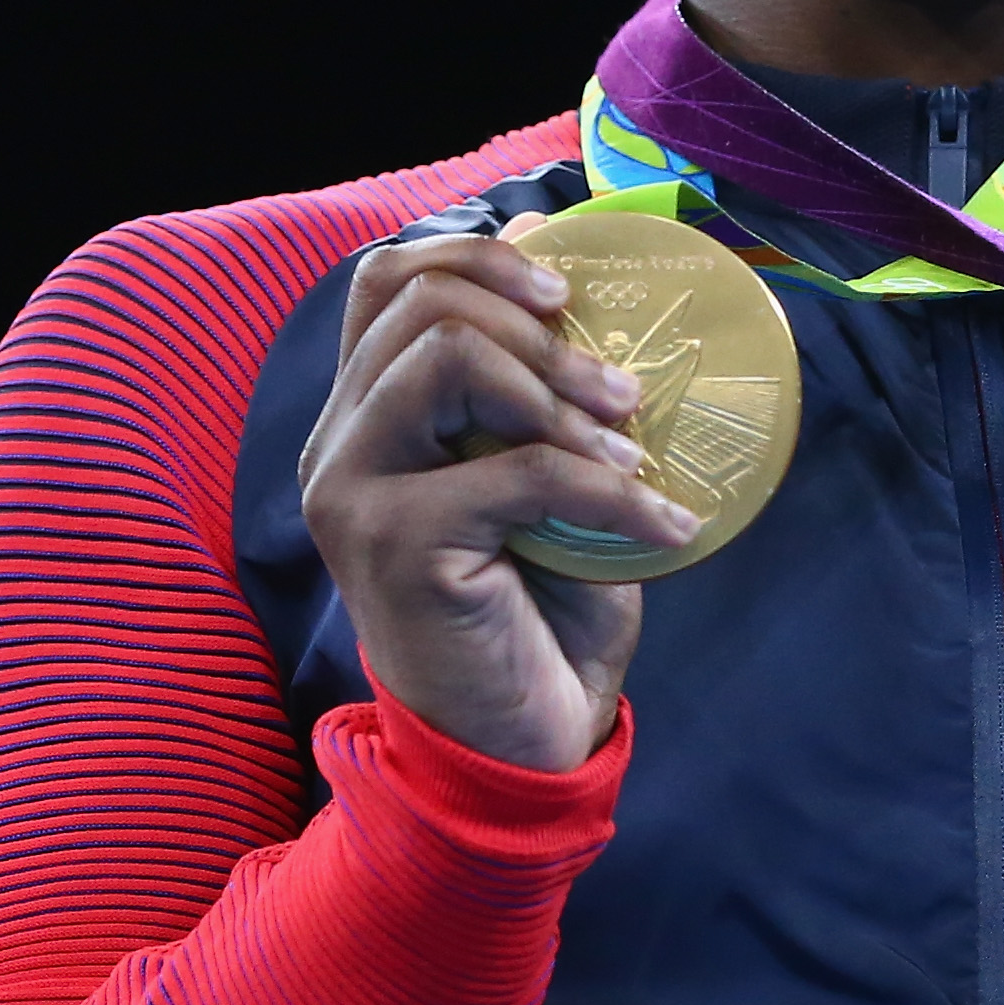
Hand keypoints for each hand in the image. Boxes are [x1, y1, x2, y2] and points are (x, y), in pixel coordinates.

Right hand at [295, 230, 699, 773]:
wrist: (519, 747)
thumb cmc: (534, 612)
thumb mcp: (537, 479)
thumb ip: (533, 391)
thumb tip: (574, 274)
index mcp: (364, 416)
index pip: (386, 280)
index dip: (477, 257)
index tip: (567, 298)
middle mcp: (339, 444)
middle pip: (418, 301)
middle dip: (538, 329)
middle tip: (621, 389)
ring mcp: (354, 491)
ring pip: (446, 357)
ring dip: (561, 391)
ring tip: (630, 444)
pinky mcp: (396, 542)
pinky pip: (517, 468)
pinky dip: (608, 487)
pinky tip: (665, 525)